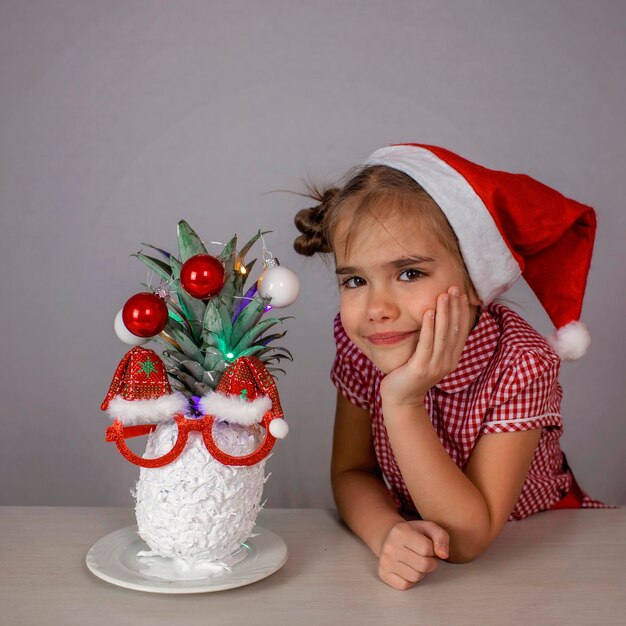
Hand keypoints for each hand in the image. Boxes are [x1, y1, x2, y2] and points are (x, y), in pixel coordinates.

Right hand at [378, 520, 449, 589]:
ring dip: (421, 571)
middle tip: (425, 556)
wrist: (388, 538)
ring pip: (415, 577)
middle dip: (430, 562)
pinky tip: (407, 568)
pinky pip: (405, 585)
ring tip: (416, 561)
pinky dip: (410, 579)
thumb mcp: (428, 528)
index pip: (427, 548)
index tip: (428, 546)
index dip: (432, 549)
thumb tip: (443, 555)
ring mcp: (385, 561)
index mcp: (400, 531)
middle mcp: (390, 546)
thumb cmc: (412, 533)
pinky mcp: (383, 574)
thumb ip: (441, 536)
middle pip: (424, 565)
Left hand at [380, 286, 471, 409]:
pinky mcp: (420, 368)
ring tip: (443, 295)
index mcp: (451, 359)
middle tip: (455, 288)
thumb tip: (438, 321)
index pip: (461, 331)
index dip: (462, 312)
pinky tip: (428, 312)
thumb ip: (435, 343)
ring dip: (444, 313)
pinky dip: (428, 327)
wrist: (401, 399)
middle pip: (454, 330)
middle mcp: (447, 363)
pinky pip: (426, 344)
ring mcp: (434, 366)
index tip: (461, 294)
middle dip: (455, 307)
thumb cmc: (411, 375)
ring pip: (442, 335)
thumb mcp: (428, 358)